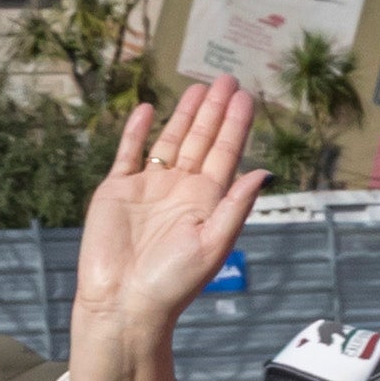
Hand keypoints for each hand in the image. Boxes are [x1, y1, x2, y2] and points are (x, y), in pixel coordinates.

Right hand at [58, 84, 264, 380]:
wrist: (124, 301)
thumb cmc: (173, 282)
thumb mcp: (213, 243)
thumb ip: (235, 205)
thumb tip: (263, 171)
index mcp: (207, 203)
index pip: (226, 155)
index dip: (235, 125)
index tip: (246, 96)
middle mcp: (180, 192)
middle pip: (202, 142)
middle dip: (214, 111)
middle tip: (227, 79)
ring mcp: (148, 188)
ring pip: (171, 142)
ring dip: (185, 116)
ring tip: (198, 88)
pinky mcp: (117, 190)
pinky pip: (129, 153)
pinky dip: (138, 131)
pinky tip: (150, 110)